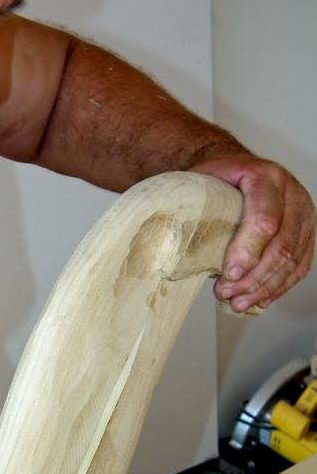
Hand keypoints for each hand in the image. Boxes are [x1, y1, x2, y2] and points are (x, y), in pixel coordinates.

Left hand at [190, 156, 314, 310]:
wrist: (239, 169)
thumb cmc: (217, 178)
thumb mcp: (202, 180)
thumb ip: (194, 204)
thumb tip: (170, 240)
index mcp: (266, 177)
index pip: (265, 219)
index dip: (248, 251)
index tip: (228, 275)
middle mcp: (292, 194)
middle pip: (282, 245)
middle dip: (253, 277)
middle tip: (227, 294)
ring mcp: (304, 214)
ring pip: (293, 259)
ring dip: (265, 287)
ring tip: (238, 303)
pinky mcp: (307, 232)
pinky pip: (300, 265)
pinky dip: (280, 287)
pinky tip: (260, 300)